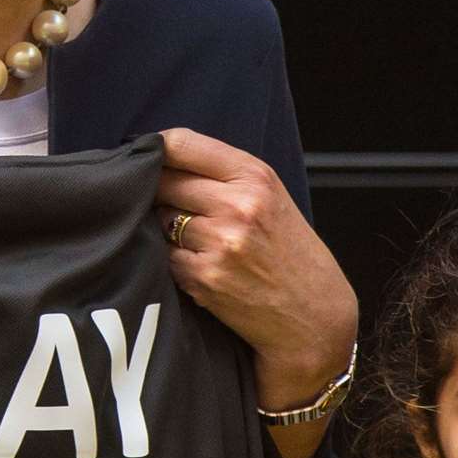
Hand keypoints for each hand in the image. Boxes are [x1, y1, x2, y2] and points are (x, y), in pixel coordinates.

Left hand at [155, 128, 356, 411]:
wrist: (313, 314)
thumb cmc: (288, 252)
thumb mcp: (270, 197)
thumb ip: (223, 175)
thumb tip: (157, 160)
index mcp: (255, 176)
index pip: (182, 143)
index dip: (153, 148)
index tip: (144, 157)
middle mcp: (238, 205)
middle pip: (162, 180)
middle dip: (153, 190)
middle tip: (158, 203)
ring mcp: (220, 242)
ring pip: (158, 218)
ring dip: (160, 226)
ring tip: (185, 237)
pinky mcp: (203, 277)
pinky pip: (162, 255)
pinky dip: (167, 258)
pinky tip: (192, 263)